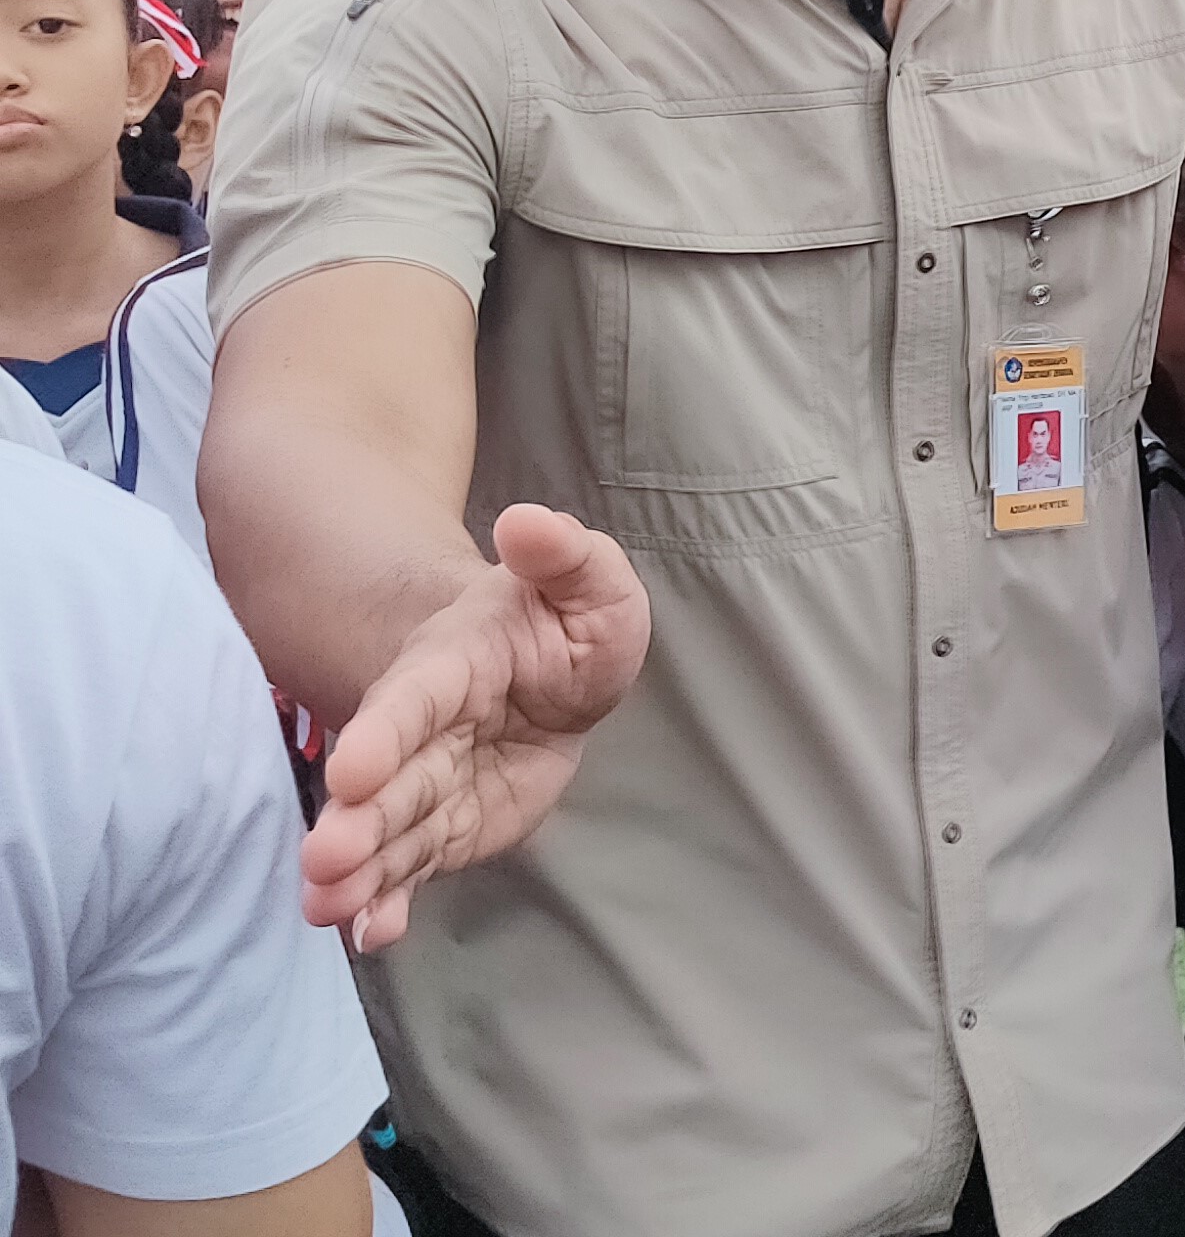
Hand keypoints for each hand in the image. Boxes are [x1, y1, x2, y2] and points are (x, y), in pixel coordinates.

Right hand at [302, 505, 650, 950]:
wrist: (544, 673)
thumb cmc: (560, 621)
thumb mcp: (588, 582)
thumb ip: (563, 554)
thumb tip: (528, 522)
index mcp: (452, 666)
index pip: (413, 699)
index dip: (384, 731)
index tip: (352, 767)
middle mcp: (427, 730)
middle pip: (390, 778)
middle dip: (355, 819)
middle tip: (321, 863)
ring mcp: (432, 782)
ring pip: (392, 828)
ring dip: (360, 869)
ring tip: (325, 910)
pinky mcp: (447, 827)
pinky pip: (415, 865)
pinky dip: (392, 900)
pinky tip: (372, 935)